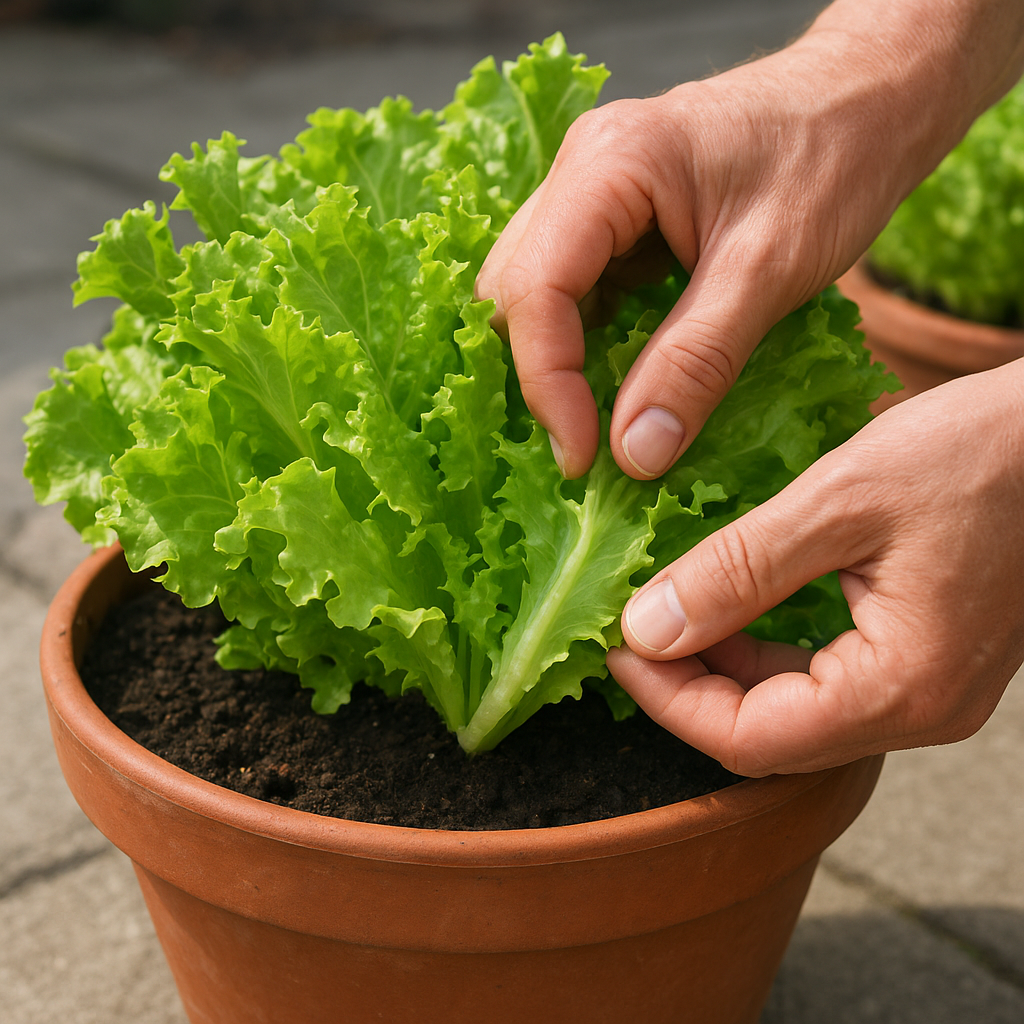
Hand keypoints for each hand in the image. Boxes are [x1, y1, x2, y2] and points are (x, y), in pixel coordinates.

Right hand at [475, 3, 1022, 479]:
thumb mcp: (768, 272)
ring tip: (595, 422)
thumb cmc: (833, 162)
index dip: (548, 385)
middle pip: (514, 291)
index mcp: (606, 166)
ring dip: (556, 362)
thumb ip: (696, 363)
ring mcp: (591, 194)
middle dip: (541, 375)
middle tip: (585, 447)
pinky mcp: (612, 219)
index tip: (582, 458)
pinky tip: (617, 379)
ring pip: (534, 294)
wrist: (869, 102)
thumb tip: (634, 455)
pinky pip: (573, 290)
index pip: (536, 290)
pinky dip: (585, 343)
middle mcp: (579, 172)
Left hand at [608, 363, 1023, 774]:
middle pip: (769, 736)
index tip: (616, 645)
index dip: (669, 700)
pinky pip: (826, 680)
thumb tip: (647, 627)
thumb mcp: (838, 501)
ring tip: (670, 612)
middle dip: (689, 687)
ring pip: (793, 712)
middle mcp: (920, 709)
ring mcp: (928, 689)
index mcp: (904, 687)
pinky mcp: (925, 660)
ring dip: (724, 667)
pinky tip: (731, 605)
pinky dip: (766, 650)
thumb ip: (737, 571)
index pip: (751, 738)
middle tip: (633, 629)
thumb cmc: (980, 453)